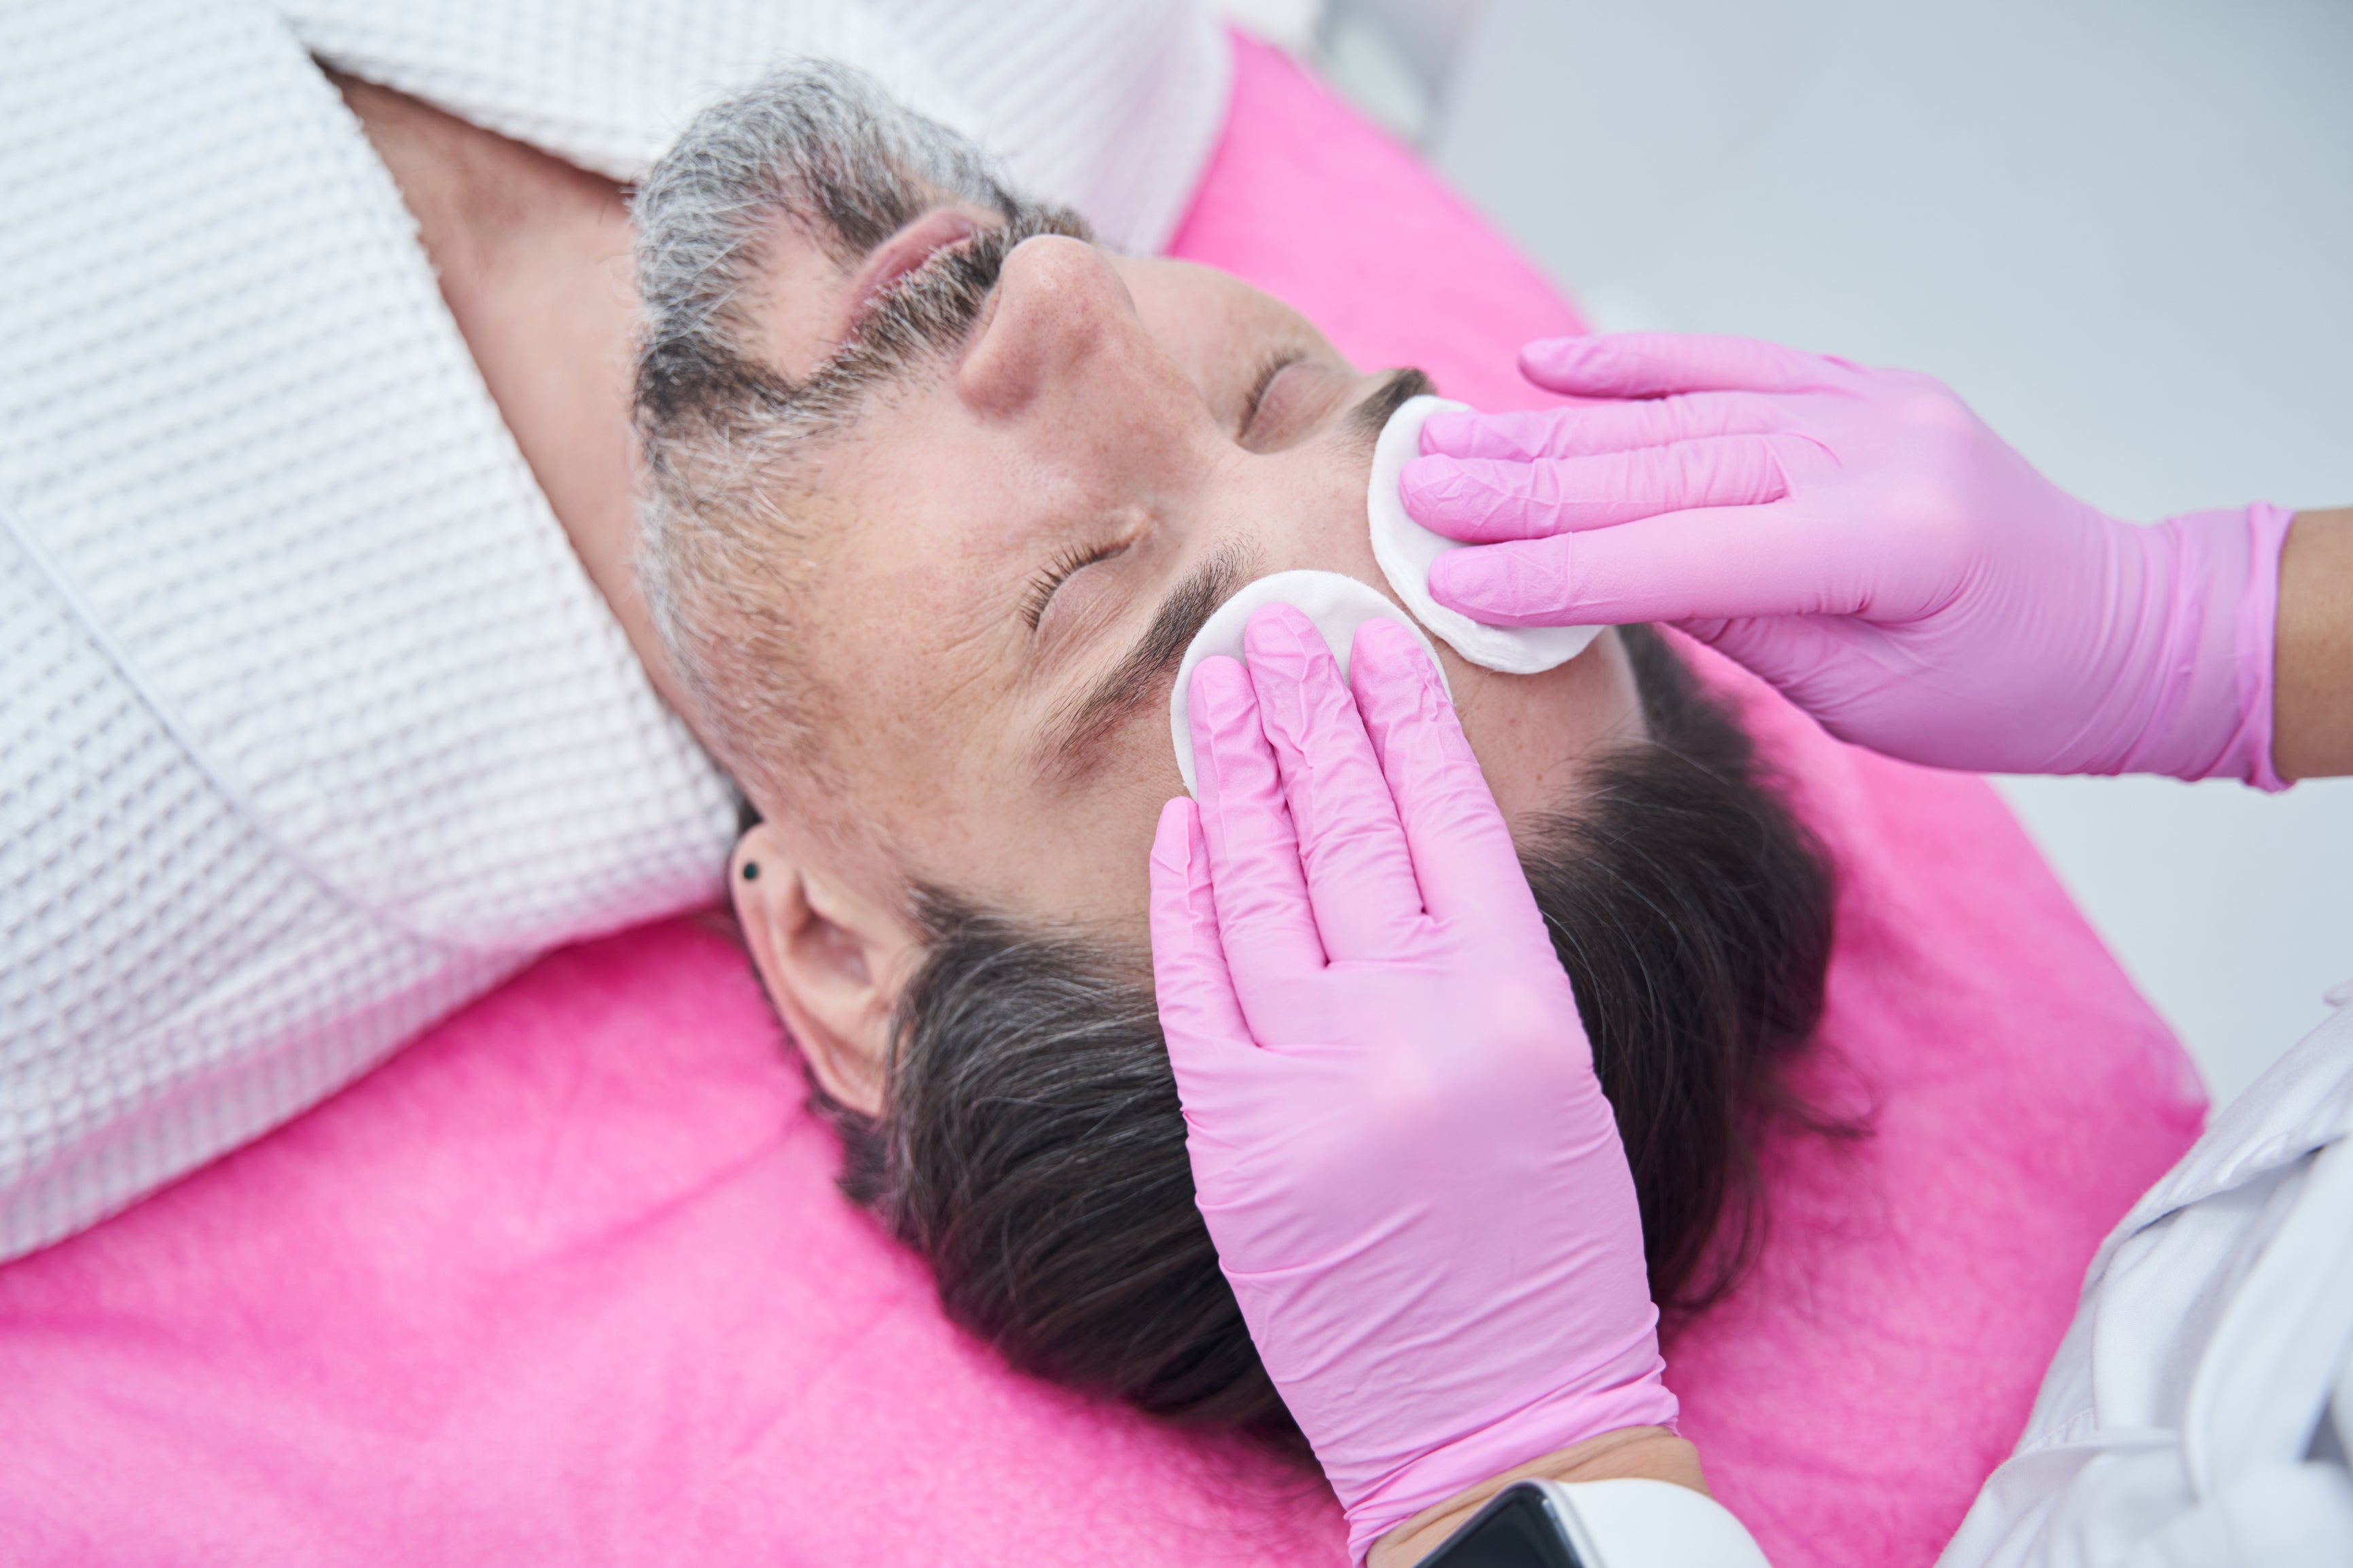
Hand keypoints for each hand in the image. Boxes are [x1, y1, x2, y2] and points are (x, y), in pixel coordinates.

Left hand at [1148, 603, 1675, 1563]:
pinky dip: (1185, 898)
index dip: (1403, 716)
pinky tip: (1183, 825)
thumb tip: (1421, 829)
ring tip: (1219, 690)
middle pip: (1345, 826)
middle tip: (1272, 624)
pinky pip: (1195, 985)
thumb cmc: (1554, 1251)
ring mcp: (1311, 1079)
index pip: (1450, 816)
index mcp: (1519, 1003)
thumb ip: (1494, 956)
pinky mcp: (1233, 1138)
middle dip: (1307, 711)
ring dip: (1235, 773)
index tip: (1372, 639)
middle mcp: (1412, 1024)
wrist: (1499, 1410)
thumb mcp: (1564, 1080)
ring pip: (1258, 885)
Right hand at [1400, 332, 2292, 784]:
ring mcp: (1869, 405)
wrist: (2121, 625)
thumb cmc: (2001, 690)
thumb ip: (1733, 620)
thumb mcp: (1861, 696)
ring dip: (1550, 432)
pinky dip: (1635, 366)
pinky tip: (1546, 365)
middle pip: (1661, 467)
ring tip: (1444, 442)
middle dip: (1523, 486)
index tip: (1448, 577)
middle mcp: (1875, 450)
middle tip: (1410, 489)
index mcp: (1886, 544)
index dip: (1555, 570)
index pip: (1680, 555)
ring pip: (1678, 414)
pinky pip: (1731, 363)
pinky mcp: (1860, 389)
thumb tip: (1588, 580)